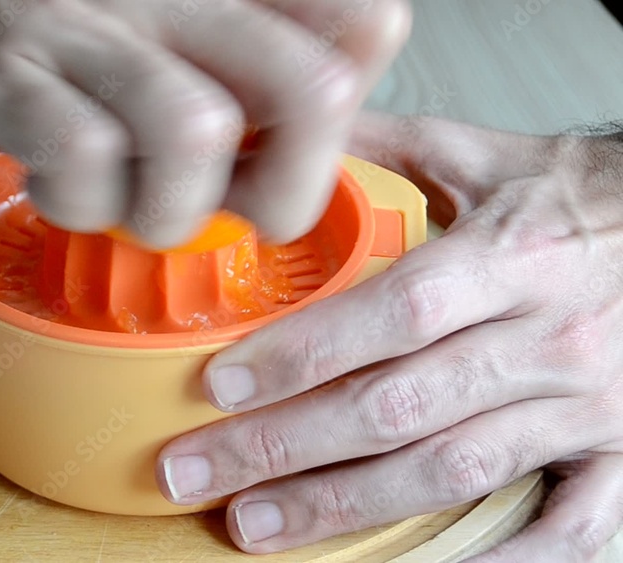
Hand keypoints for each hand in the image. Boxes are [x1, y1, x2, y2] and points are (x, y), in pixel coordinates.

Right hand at [0, 0, 408, 246]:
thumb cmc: (64, 18)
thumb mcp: (168, 19)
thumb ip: (252, 60)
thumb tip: (321, 124)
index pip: (362, 19)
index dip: (352, 93)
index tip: (289, 140)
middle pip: (310, 88)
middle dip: (290, 189)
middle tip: (240, 211)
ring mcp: (90, 30)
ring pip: (196, 133)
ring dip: (170, 209)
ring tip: (131, 204)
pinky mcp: (11, 74)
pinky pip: (83, 160)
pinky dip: (80, 204)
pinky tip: (57, 186)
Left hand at [157, 112, 622, 560]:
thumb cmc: (586, 201)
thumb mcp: (488, 157)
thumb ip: (387, 145)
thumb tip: (287, 139)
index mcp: (514, 257)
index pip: (393, 313)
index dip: (302, 354)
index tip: (221, 385)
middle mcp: (550, 337)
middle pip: (398, 405)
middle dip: (283, 446)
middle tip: (197, 472)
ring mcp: (588, 406)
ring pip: (452, 470)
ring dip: (344, 505)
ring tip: (257, 524)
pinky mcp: (622, 455)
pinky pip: (567, 531)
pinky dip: (497, 562)